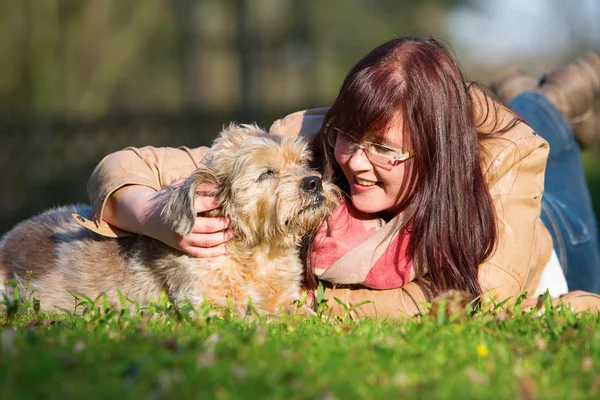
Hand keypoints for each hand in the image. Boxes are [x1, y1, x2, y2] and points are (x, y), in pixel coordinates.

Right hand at [104, 184, 231, 257]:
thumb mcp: (178, 188)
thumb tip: (217, 183)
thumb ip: (195, 185)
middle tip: (233, 218)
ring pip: (207, 241)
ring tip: (232, 232)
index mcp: (181, 208)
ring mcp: (181, 239)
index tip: (226, 199)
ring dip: (223, 237)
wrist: (146, 216)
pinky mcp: (182, 247)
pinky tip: (225, 248)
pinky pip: (200, 253)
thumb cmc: (166, 200)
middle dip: (224, 222)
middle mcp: (181, 225)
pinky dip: (214, 252)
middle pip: (209, 226)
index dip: (218, 201)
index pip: (204, 204)